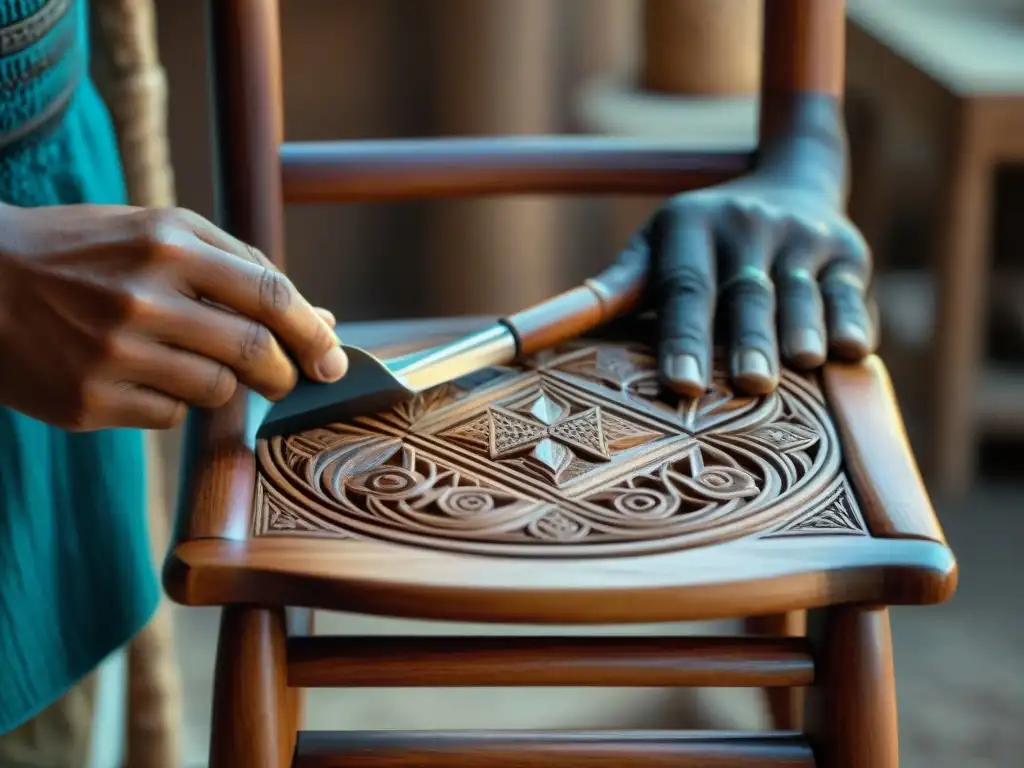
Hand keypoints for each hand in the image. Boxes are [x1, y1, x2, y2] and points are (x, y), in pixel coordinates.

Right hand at [0, 204, 346, 430]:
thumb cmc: (85, 254)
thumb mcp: (158, 234)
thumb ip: (240, 269)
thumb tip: (321, 319)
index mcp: (168, 243)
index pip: (271, 295)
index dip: (313, 333)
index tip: (334, 360)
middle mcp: (142, 296)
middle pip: (254, 352)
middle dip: (284, 373)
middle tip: (286, 378)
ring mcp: (112, 353)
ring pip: (216, 391)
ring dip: (223, 385)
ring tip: (187, 360)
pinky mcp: (89, 401)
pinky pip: (169, 416)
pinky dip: (173, 401)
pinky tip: (140, 375)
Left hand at [619, 166, 872, 397]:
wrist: (793, 179)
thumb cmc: (703, 239)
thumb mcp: (656, 248)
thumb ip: (614, 288)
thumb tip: (533, 333)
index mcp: (691, 227)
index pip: (686, 288)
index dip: (684, 337)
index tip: (680, 385)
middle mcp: (748, 226)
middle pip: (747, 293)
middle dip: (749, 339)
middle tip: (750, 384)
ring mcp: (802, 237)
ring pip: (803, 293)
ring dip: (803, 330)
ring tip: (802, 365)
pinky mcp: (848, 252)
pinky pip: (850, 292)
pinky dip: (852, 319)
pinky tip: (850, 349)